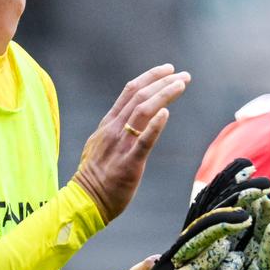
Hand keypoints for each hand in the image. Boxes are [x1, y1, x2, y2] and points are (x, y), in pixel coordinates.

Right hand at [72, 64, 191, 221]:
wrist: (85, 200)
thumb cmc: (96, 176)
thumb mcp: (100, 144)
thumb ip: (115, 131)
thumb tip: (131, 122)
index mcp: (108, 123)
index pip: (129, 91)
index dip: (150, 77)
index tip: (168, 69)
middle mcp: (114, 129)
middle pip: (139, 96)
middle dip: (162, 82)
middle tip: (184, 75)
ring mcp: (121, 145)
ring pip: (142, 112)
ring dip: (163, 95)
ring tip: (181, 85)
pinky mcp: (129, 163)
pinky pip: (143, 141)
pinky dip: (154, 125)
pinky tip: (166, 113)